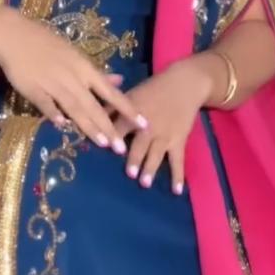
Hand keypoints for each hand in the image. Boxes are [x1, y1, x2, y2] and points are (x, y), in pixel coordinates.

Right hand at [0, 6, 146, 150]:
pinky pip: (45, 102)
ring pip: (74, 106)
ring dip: (88, 125)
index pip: (111, 93)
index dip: (128, 109)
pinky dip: (53, 113)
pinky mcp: (32, 87)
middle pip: (94, 105)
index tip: (143, 123)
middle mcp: (73, 77)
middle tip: (121, 148)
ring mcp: (52, 82)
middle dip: (108, 127)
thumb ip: (96, 73)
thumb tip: (119, 81)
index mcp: (84, 69)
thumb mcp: (75, 55)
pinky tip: (61, 125)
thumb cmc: (46, 44)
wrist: (13, 33)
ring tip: (101, 143)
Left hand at [113, 55, 217, 193]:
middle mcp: (149, 126)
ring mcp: (165, 135)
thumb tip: (89, 117)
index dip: (113, 138)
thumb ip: (111, 109)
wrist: (184, 84)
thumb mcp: (130, 94)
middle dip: (135, 158)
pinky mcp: (179, 140)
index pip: (120, 128)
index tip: (107, 150)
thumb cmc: (152, 89)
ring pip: (157, 154)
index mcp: (133, 114)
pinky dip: (178, 176)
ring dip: (151, 168)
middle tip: (130, 173)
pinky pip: (178, 160)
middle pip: (140, 144)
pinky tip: (176, 191)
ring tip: (145, 182)